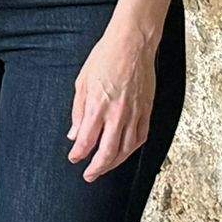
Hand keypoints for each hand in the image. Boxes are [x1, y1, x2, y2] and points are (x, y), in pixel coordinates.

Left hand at [69, 21, 156, 181]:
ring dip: (114, 163)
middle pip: (107, 152)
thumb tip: (75, 134)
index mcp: (97, 106)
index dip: (79, 154)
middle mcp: (117, 115)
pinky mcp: (147, 111)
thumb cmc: (104, 59)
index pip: (87, 141)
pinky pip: (141, 137)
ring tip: (105, 168)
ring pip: (126, 149)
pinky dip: (132, 149)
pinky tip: (125, 152)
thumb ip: (78, 111)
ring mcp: (135, 114)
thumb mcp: (82, 82)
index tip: (74, 159)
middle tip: (89, 175)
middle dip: (97, 168)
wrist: (132, 45)